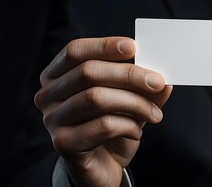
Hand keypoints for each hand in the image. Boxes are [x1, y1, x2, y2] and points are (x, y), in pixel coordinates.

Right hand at [34, 37, 172, 186]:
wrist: (103, 166)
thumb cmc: (112, 127)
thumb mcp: (130, 100)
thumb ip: (143, 86)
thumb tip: (163, 78)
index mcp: (56, 76)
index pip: (75, 51)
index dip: (103, 46)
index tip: (133, 47)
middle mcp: (47, 95)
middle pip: (88, 72)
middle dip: (129, 75)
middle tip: (157, 82)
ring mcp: (52, 120)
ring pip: (96, 98)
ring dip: (134, 103)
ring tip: (155, 114)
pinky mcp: (63, 143)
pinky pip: (102, 125)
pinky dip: (127, 125)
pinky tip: (137, 131)